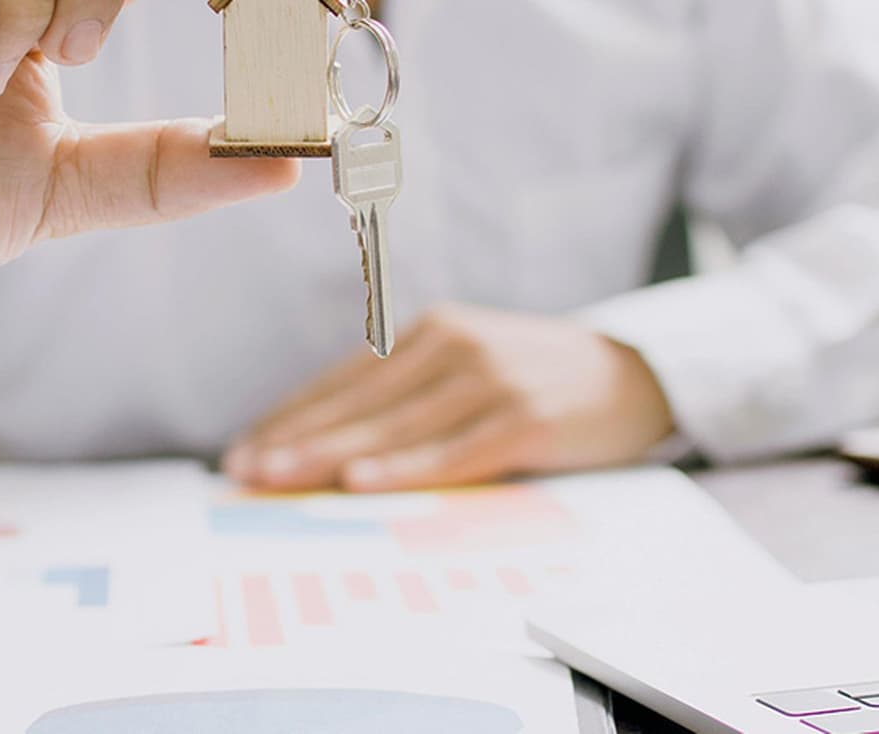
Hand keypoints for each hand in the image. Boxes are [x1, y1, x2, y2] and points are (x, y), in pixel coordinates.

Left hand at [223, 305, 674, 491]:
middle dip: (293, 440)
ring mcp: (491, 379)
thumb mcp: (469, 371)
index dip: (289, 417)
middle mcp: (454, 345)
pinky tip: (362, 482)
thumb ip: (410, 399)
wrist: (637, 375)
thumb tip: (330, 452)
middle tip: (242, 471)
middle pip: (358, 402)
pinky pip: (453, 450)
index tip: (241, 451)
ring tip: (278, 479)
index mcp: (431, 332)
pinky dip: (404, 468)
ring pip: (394, 426)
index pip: (344, 380)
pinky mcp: (525, 416)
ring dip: (329, 456)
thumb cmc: (538, 383)